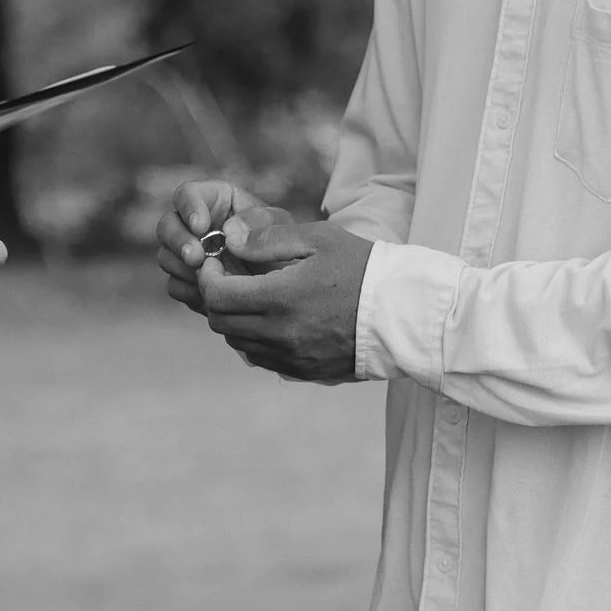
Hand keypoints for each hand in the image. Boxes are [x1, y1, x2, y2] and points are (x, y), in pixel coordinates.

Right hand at [155, 179, 293, 317]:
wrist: (287, 290)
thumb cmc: (286, 250)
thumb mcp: (283, 229)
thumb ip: (260, 221)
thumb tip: (228, 230)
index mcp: (215, 201)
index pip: (187, 195)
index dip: (188, 208)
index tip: (200, 226)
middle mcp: (195, 226)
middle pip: (166, 225)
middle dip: (178, 242)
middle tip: (196, 258)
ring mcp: (188, 255)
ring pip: (166, 257)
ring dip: (182, 268)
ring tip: (208, 278)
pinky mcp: (188, 282)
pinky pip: (175, 286)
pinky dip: (189, 291)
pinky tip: (211, 296)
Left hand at [193, 219, 372, 383]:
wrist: (404, 313)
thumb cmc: (362, 267)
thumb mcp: (317, 239)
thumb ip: (267, 239)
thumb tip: (229, 239)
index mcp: (282, 298)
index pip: (216, 296)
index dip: (206, 277)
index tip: (214, 263)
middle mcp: (282, 333)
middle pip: (220, 323)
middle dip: (214, 298)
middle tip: (226, 278)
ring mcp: (293, 357)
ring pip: (237, 343)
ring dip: (233, 319)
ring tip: (250, 296)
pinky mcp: (304, 371)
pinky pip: (261, 358)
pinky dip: (254, 339)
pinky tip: (270, 318)